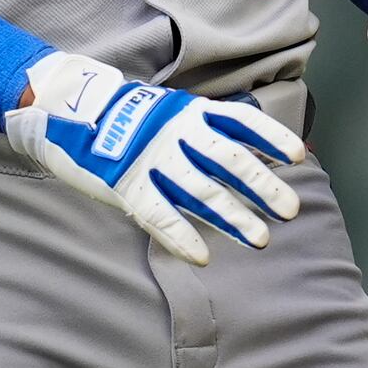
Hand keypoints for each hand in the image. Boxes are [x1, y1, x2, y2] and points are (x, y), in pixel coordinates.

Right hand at [3, 50, 305, 264]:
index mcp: (190, 111)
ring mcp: (152, 158)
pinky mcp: (127, 184)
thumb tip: (251, 150)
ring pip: (201, 191)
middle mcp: (177, 132)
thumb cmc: (128, 119)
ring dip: (233, 218)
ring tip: (260, 239)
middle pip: (229, 160)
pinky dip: (181, 237)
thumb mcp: (170, 110)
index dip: (270, 137)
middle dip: (262, 186)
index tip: (297, 156)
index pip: (239, 121)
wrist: (70, 113)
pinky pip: (159, 215)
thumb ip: (204, 128)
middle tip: (290, 210)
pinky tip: (202, 257)